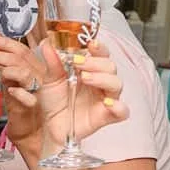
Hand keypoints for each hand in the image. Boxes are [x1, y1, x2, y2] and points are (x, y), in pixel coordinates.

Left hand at [0, 40, 129, 157]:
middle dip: (96, 62)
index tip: (90, 44)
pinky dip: (118, 107)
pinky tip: (108, 103)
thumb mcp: (50, 80)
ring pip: (116, 84)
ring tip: (85, 78)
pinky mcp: (106, 116)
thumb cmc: (54, 101)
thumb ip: (52, 62)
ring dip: (103, 78)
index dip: (99, 47)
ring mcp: (105, 98)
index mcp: (90, 69)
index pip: (101, 53)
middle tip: (78, 63)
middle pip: (110, 66)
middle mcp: (100, 81)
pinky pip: (122, 111)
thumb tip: (47, 44)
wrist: (50, 126)